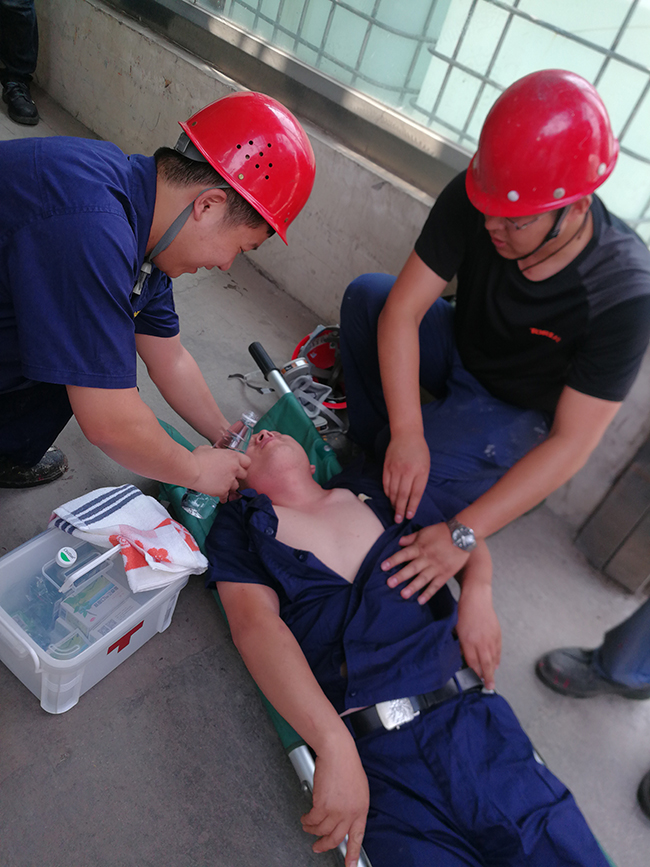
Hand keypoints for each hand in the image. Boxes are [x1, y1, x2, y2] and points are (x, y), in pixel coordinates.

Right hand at [191, 445, 249, 498]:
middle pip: (244, 475)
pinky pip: (226, 497)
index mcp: (233, 456)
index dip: (243, 465)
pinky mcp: (223, 491)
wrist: (191, 470)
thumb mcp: (207, 449)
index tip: (239, 467)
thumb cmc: (197, 458)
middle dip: (238, 476)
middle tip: (231, 476)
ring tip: (223, 485)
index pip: (247, 462)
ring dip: (230, 486)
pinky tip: (220, 496)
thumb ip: (214, 451)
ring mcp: (229, 481)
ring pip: (236, 487)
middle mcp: (234, 469)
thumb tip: (212, 452)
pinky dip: (223, 497)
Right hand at [301, 743, 368, 866]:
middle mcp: (350, 813)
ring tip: (307, 825)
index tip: (350, 866)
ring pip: (321, 830)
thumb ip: (353, 806)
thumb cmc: (347, 764)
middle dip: (324, 845)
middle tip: (317, 847)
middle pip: (335, 838)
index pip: (357, 837)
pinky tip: (305, 817)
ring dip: (312, 830)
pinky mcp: (322, 806)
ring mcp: (336, 811)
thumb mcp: (358, 788)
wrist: (338, 752)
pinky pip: (312, 820)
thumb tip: (345, 817)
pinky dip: (307, 820)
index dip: (352, 854)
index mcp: (362, 809)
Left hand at [382, 522, 469, 603]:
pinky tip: (420, 600)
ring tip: (403, 595)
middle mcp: (427, 558)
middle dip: (400, 576)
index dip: (393, 560)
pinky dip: (428, 593)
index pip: (404, 555)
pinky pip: (436, 585)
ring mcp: (436, 567)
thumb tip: (399, 542)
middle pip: (412, 568)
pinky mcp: (445, 574)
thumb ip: (411, 538)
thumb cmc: (441, 532)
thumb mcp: (424, 531)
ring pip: (423, 579)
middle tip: (389, 584)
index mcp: (420, 547)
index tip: (383, 567)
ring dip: (413, 587)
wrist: (462, 535)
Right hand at [383, 432, 429, 522]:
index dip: (412, 506)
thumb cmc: (419, 451)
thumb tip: (413, 498)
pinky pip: (385, 484)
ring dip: (393, 502)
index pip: (416, 494)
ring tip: (394, 511)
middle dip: (400, 509)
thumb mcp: (425, 466)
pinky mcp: (386, 467)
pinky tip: (389, 498)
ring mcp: (395, 469)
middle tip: (398, 519)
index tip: (409, 516)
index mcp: (420, 472)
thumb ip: (420, 481)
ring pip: (392, 491)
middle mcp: (407, 472)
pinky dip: (387, 493)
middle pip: (402, 495)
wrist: (406, 434)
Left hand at [456, 583, 500, 689]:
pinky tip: (496, 664)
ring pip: (493, 658)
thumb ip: (460, 643)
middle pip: (485, 664)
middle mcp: (481, 642)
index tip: (475, 680)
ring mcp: (490, 638)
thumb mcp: (456, 628)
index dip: (474, 672)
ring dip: (493, 670)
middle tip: (489, 687)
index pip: (472, 662)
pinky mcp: (497, 634)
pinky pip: (498, 650)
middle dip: (487, 677)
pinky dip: (497, 658)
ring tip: (492, 679)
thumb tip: (462, 654)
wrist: (476, 599)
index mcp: (468, 641)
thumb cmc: (463, 612)